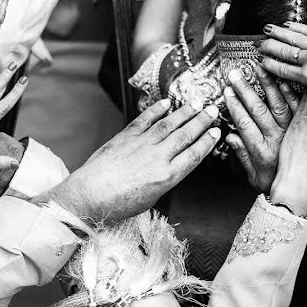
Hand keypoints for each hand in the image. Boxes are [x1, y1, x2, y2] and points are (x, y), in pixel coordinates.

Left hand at [42, 99, 220, 222]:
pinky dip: (156, 110)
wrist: (90, 195)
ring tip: (196, 103)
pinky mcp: (126, 136)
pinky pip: (145, 119)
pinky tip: (166, 103)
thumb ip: (164, 179)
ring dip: (184, 112)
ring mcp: (142, 144)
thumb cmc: (118, 203)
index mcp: (167, 177)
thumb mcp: (151, 198)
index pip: (194, 155)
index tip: (216, 132)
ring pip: (168, 124)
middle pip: (185, 135)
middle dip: (201, 122)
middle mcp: (157, 158)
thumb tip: (171, 167)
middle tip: (212, 111)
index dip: (207, 142)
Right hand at [223, 62, 298, 192]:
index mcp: (262, 150)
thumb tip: (230, 136)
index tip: (226, 91)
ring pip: (279, 104)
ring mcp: (293, 131)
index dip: (234, 106)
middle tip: (235, 74)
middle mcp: (277, 139)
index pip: (245, 123)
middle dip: (245, 90)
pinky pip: (299, 107)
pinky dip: (291, 93)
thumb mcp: (254, 176)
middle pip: (259, 109)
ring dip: (268, 85)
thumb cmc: (277, 185)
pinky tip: (284, 80)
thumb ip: (242, 155)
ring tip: (259, 68)